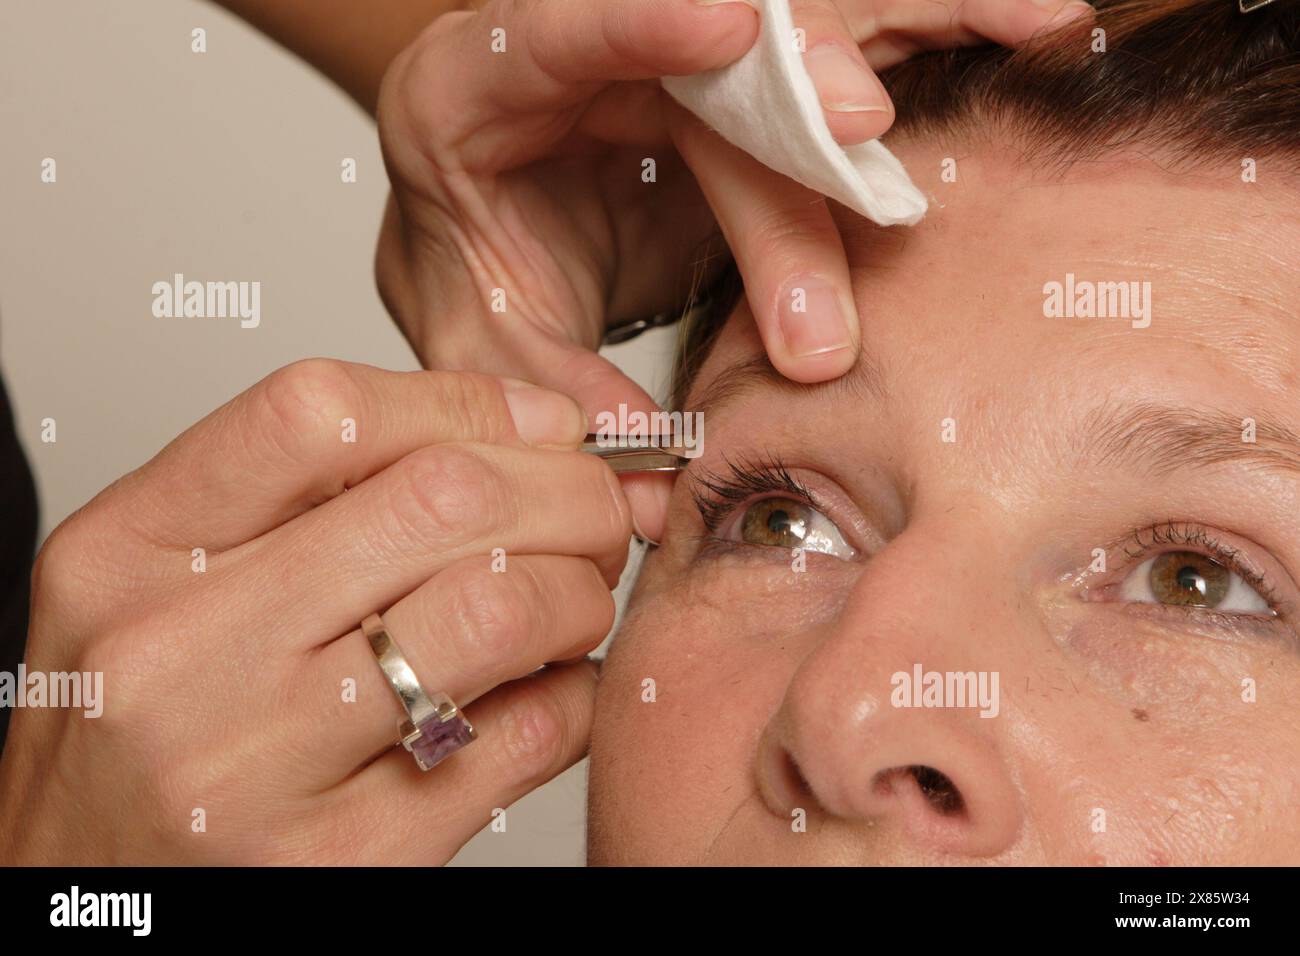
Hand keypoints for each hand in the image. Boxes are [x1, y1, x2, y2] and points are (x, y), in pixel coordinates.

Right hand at [0, 361, 629, 863]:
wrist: (87, 888)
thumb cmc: (139, 723)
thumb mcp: (162, 574)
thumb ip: (307, 491)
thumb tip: (526, 427)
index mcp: (129, 552)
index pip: (326, 415)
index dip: (468, 404)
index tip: (535, 426)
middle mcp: (184, 655)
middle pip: (443, 500)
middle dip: (567, 490)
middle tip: (593, 512)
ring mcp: (263, 768)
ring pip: (501, 611)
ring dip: (579, 591)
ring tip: (572, 602)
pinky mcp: (347, 860)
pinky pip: (528, 737)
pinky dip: (575, 694)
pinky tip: (548, 687)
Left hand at [374, 0, 1091, 540]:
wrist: (480, 206)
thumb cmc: (474, 261)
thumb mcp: (478, 335)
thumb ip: (545, 394)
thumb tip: (646, 486)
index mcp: (477, 86)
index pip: (556, 29)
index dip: (641, 18)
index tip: (730, 21)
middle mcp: (586, 40)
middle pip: (713, 61)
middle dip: (799, 130)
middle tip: (875, 181)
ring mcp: (680, 40)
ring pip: (805, 14)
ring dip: (917, 25)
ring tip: (1039, 24)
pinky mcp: (749, 65)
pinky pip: (853, 32)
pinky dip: (940, 29)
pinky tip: (1034, 25)